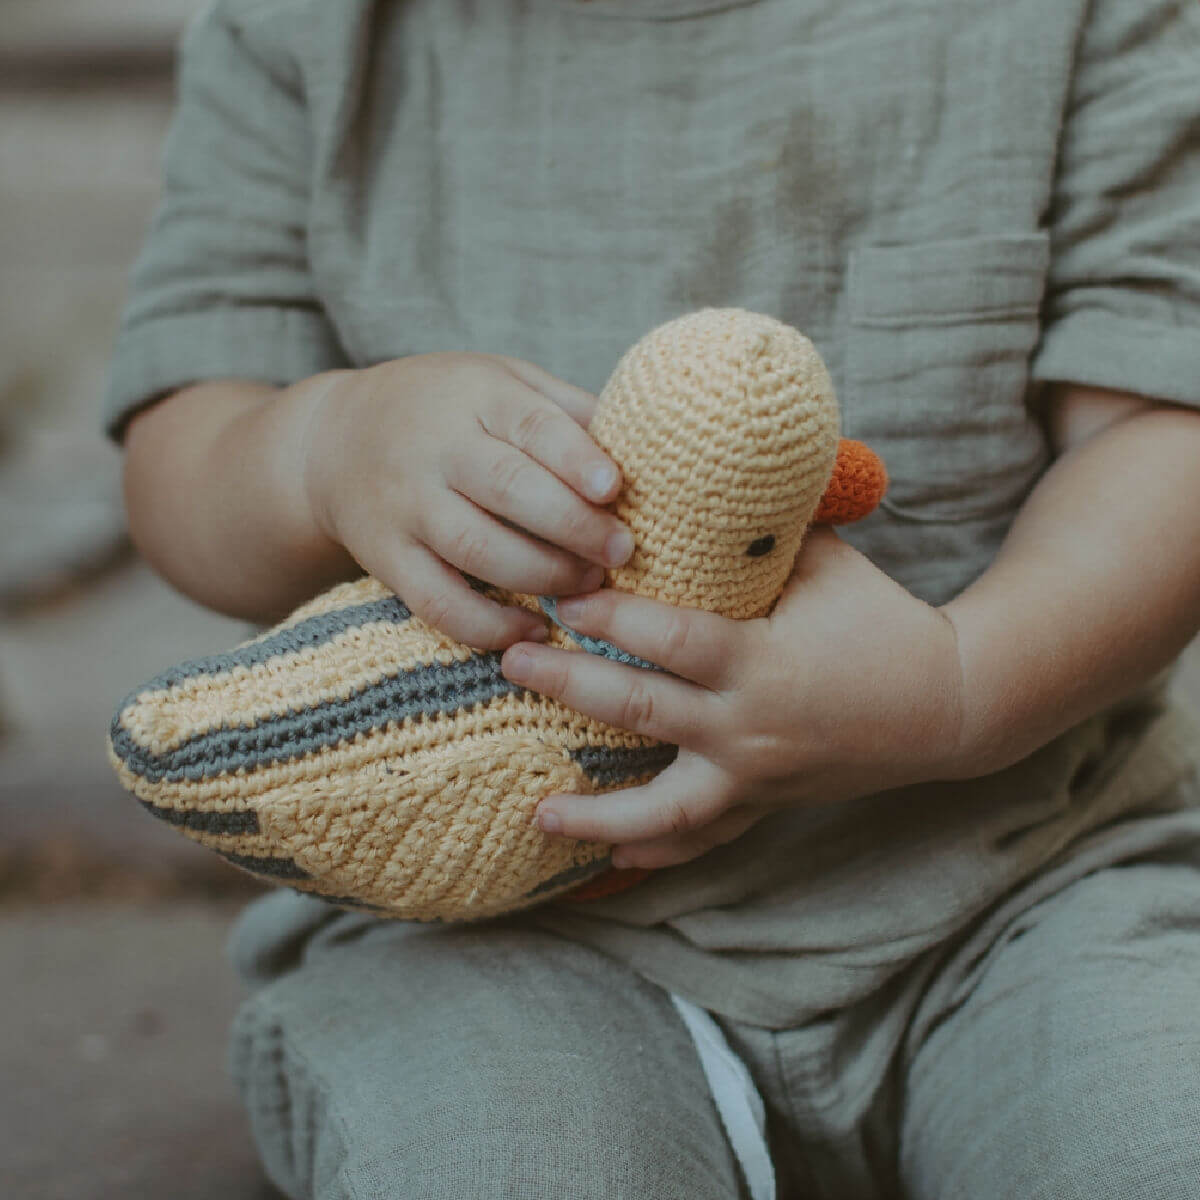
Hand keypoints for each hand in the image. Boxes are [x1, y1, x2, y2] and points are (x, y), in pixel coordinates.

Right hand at [300, 353, 636, 648]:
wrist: (333, 440)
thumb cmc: (445, 410)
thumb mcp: (500, 382)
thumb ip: (564, 410)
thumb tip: (646, 447)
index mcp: (475, 396)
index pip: (530, 425)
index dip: (575, 458)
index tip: (615, 488)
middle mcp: (435, 449)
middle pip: (509, 489)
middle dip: (573, 526)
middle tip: (622, 552)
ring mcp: (406, 506)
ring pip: (476, 548)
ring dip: (542, 575)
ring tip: (590, 585)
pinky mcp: (386, 558)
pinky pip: (437, 602)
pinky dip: (487, 625)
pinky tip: (531, 629)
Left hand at [500, 529, 965, 867]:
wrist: (951, 706)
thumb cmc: (884, 622)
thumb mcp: (828, 566)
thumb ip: (761, 534)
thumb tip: (703, 480)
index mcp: (763, 662)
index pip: (671, 640)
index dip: (611, 618)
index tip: (559, 599)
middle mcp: (751, 728)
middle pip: (642, 712)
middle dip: (570, 688)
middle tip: (512, 665)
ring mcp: (756, 777)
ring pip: (664, 807)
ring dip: (597, 811)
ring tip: (537, 810)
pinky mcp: (765, 803)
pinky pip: (703, 837)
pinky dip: (656, 848)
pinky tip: (609, 851)